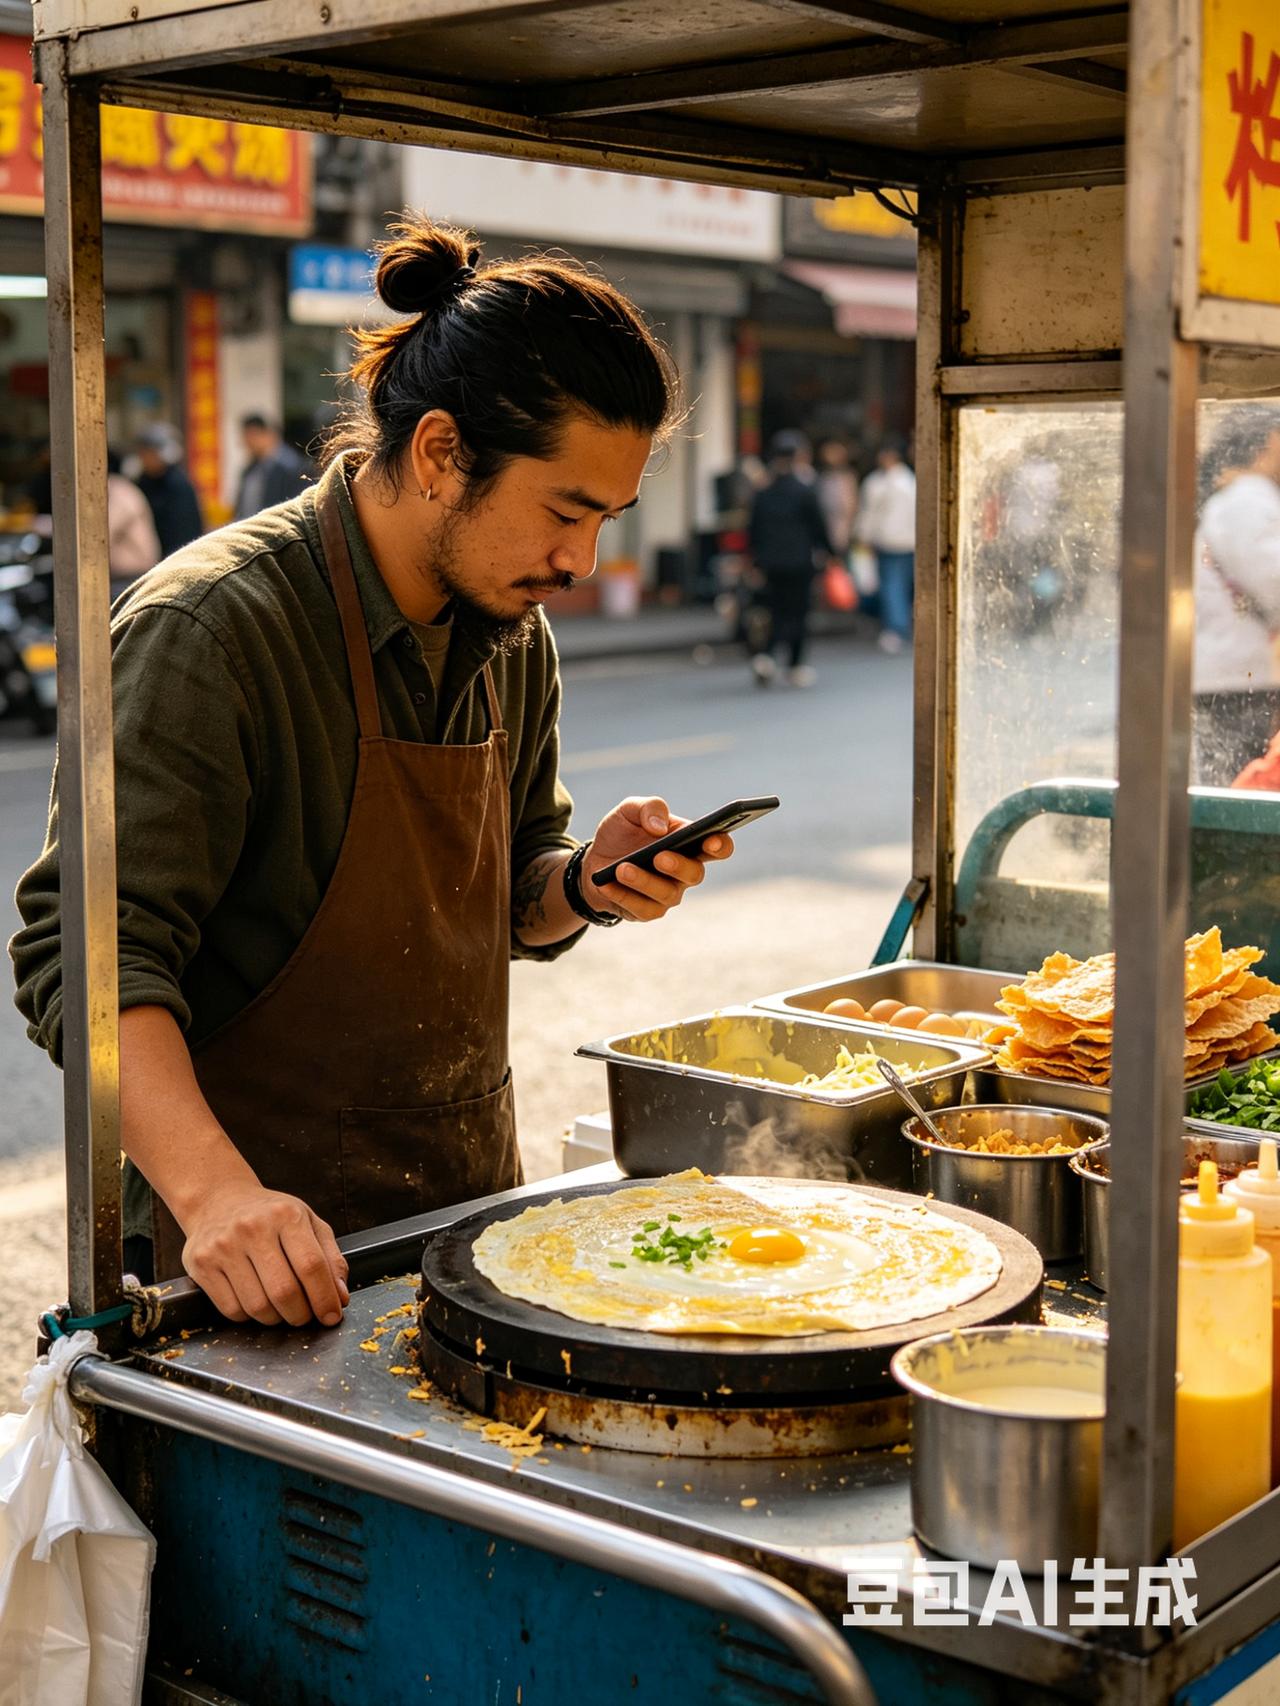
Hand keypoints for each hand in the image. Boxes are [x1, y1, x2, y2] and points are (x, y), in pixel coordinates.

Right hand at [181, 1180, 349, 1327]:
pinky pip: (232, 1310)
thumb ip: (330, 1258)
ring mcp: (223, 1246)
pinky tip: (255, 1301)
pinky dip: (249, 1317)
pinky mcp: (201, 1264)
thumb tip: (340, 1298)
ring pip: (258, 1307)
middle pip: (285, 1291)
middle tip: (305, 1316)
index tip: (332, 1316)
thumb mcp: (307, 1222)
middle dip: (301, 1314)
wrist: (218, 1201)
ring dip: (276, 1319)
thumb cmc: (270, 1216)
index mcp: (286, 1214)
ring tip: (282, 1309)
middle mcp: (253, 1228)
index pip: (311, 1266)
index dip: (325, 1298)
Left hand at [581, 796, 734, 921]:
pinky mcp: (648, 911)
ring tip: (621, 869)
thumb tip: (659, 828)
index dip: (720, 845)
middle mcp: (685, 872)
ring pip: (667, 894)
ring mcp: (668, 893)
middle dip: (678, 866)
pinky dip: (623, 895)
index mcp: (689, 843)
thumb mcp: (629, 811)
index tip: (711, 840)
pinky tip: (607, 883)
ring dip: (644, 881)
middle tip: (659, 856)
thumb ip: (648, 808)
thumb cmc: (621, 833)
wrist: (594, 860)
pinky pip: (641, 909)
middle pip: (694, 874)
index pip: (718, 846)